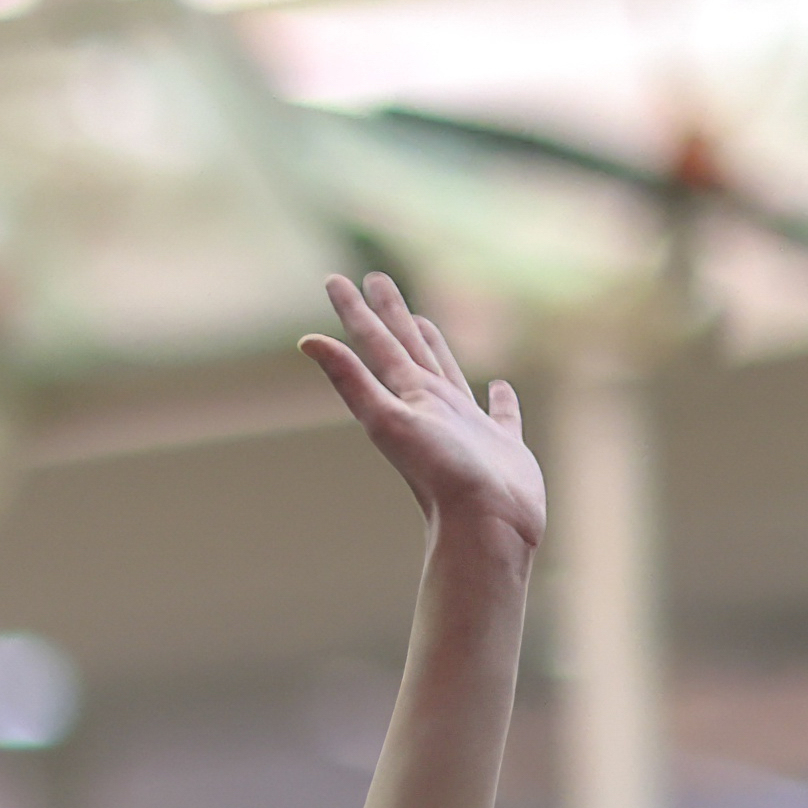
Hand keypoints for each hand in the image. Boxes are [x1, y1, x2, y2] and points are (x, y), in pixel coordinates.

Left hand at [300, 273, 543, 559]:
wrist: (485, 528)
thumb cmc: (440, 476)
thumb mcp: (388, 419)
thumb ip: (350, 379)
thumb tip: (304, 340)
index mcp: (407, 397)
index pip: (375, 344)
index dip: (355, 311)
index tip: (336, 279)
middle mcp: (433, 407)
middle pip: (407, 348)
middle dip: (390, 314)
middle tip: (377, 278)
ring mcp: (467, 426)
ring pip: (447, 373)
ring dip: (434, 347)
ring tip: (424, 323)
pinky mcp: (503, 446)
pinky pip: (501, 414)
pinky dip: (500, 399)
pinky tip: (498, 386)